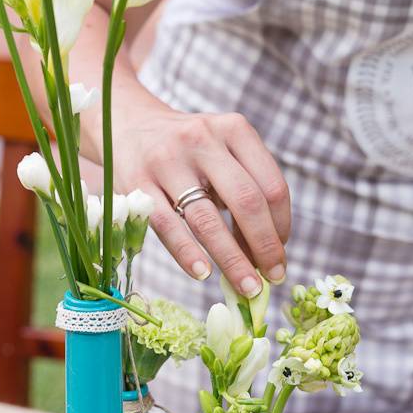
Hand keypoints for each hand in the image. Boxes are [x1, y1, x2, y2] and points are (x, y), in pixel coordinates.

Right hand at [112, 99, 289, 297]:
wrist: (130, 125)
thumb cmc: (190, 150)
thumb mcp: (223, 151)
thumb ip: (246, 189)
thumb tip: (265, 251)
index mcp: (233, 129)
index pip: (271, 184)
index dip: (282, 224)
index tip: (281, 251)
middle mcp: (203, 140)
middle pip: (246, 202)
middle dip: (265, 246)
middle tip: (274, 276)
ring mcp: (167, 161)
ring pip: (207, 220)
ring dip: (232, 260)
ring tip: (247, 287)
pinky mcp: (137, 183)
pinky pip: (167, 227)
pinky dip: (188, 254)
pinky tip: (203, 274)